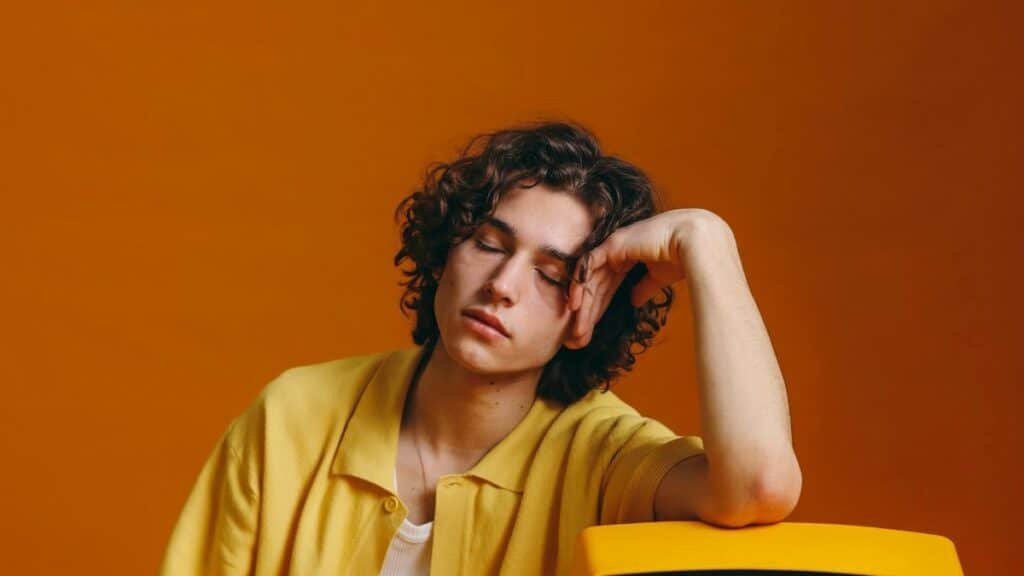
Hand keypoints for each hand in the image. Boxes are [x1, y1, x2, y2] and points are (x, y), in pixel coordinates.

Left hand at [563, 208, 732, 348]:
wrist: (696, 244)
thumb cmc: (683, 257)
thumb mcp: (659, 277)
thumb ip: (644, 286)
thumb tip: (634, 300)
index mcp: (628, 256)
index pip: (606, 285)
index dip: (597, 308)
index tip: (589, 330)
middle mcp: (617, 250)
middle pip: (595, 285)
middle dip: (586, 312)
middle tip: (576, 338)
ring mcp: (613, 246)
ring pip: (588, 279)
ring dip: (581, 305)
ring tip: (575, 330)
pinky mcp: (612, 245)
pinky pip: (587, 266)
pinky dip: (579, 285)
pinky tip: (575, 306)